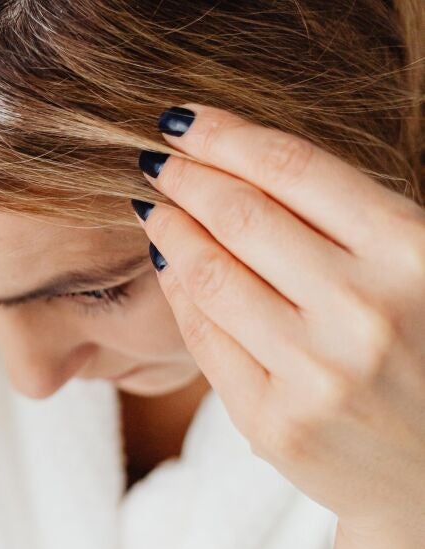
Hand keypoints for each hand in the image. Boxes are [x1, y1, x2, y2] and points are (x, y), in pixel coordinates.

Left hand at [131, 104, 424, 548]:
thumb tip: (236, 165)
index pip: (295, 170)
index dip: (225, 135)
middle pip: (240, 216)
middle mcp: (365, 311)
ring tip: (154, 210)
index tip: (182, 119)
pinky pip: (204, 339)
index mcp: (414, 255)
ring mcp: (316, 373)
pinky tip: (168, 267)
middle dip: (186, 177)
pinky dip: (177, 293)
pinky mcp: (275, 424)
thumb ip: (350, 222)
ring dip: (170, 231)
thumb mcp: (418, 270)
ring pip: (210, 275)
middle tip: (156, 159)